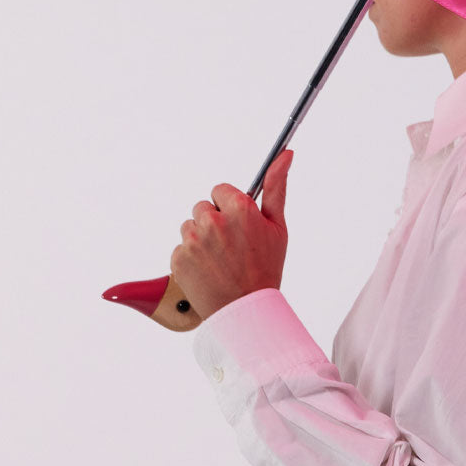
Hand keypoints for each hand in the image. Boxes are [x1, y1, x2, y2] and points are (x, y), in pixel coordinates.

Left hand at [170, 149, 293, 319]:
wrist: (247, 311)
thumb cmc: (265, 268)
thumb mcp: (277, 226)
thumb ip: (276, 186)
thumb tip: (286, 154)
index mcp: (240, 209)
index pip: (221, 190)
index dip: (230, 208)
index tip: (238, 225)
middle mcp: (214, 221)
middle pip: (203, 207)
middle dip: (214, 222)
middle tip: (230, 247)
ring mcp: (194, 241)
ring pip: (190, 227)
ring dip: (201, 240)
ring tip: (219, 261)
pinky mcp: (179, 259)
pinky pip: (181, 248)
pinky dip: (191, 259)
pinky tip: (208, 271)